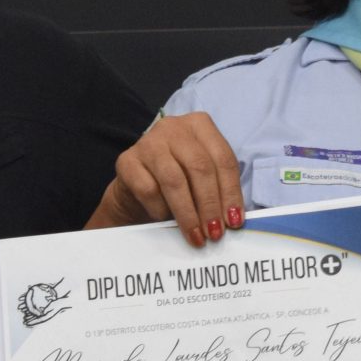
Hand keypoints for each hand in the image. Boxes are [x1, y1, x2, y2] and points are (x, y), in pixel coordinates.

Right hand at [90, 113, 242, 247]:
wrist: (138, 184)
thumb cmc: (179, 179)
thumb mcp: (203, 176)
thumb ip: (219, 188)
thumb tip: (233, 218)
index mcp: (200, 124)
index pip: (223, 159)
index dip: (230, 192)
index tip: (234, 221)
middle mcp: (173, 127)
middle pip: (200, 167)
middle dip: (210, 205)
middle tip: (214, 232)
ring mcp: (148, 142)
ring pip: (174, 180)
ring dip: (188, 213)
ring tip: (196, 235)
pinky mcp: (126, 160)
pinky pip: (148, 189)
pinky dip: (160, 209)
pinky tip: (165, 218)